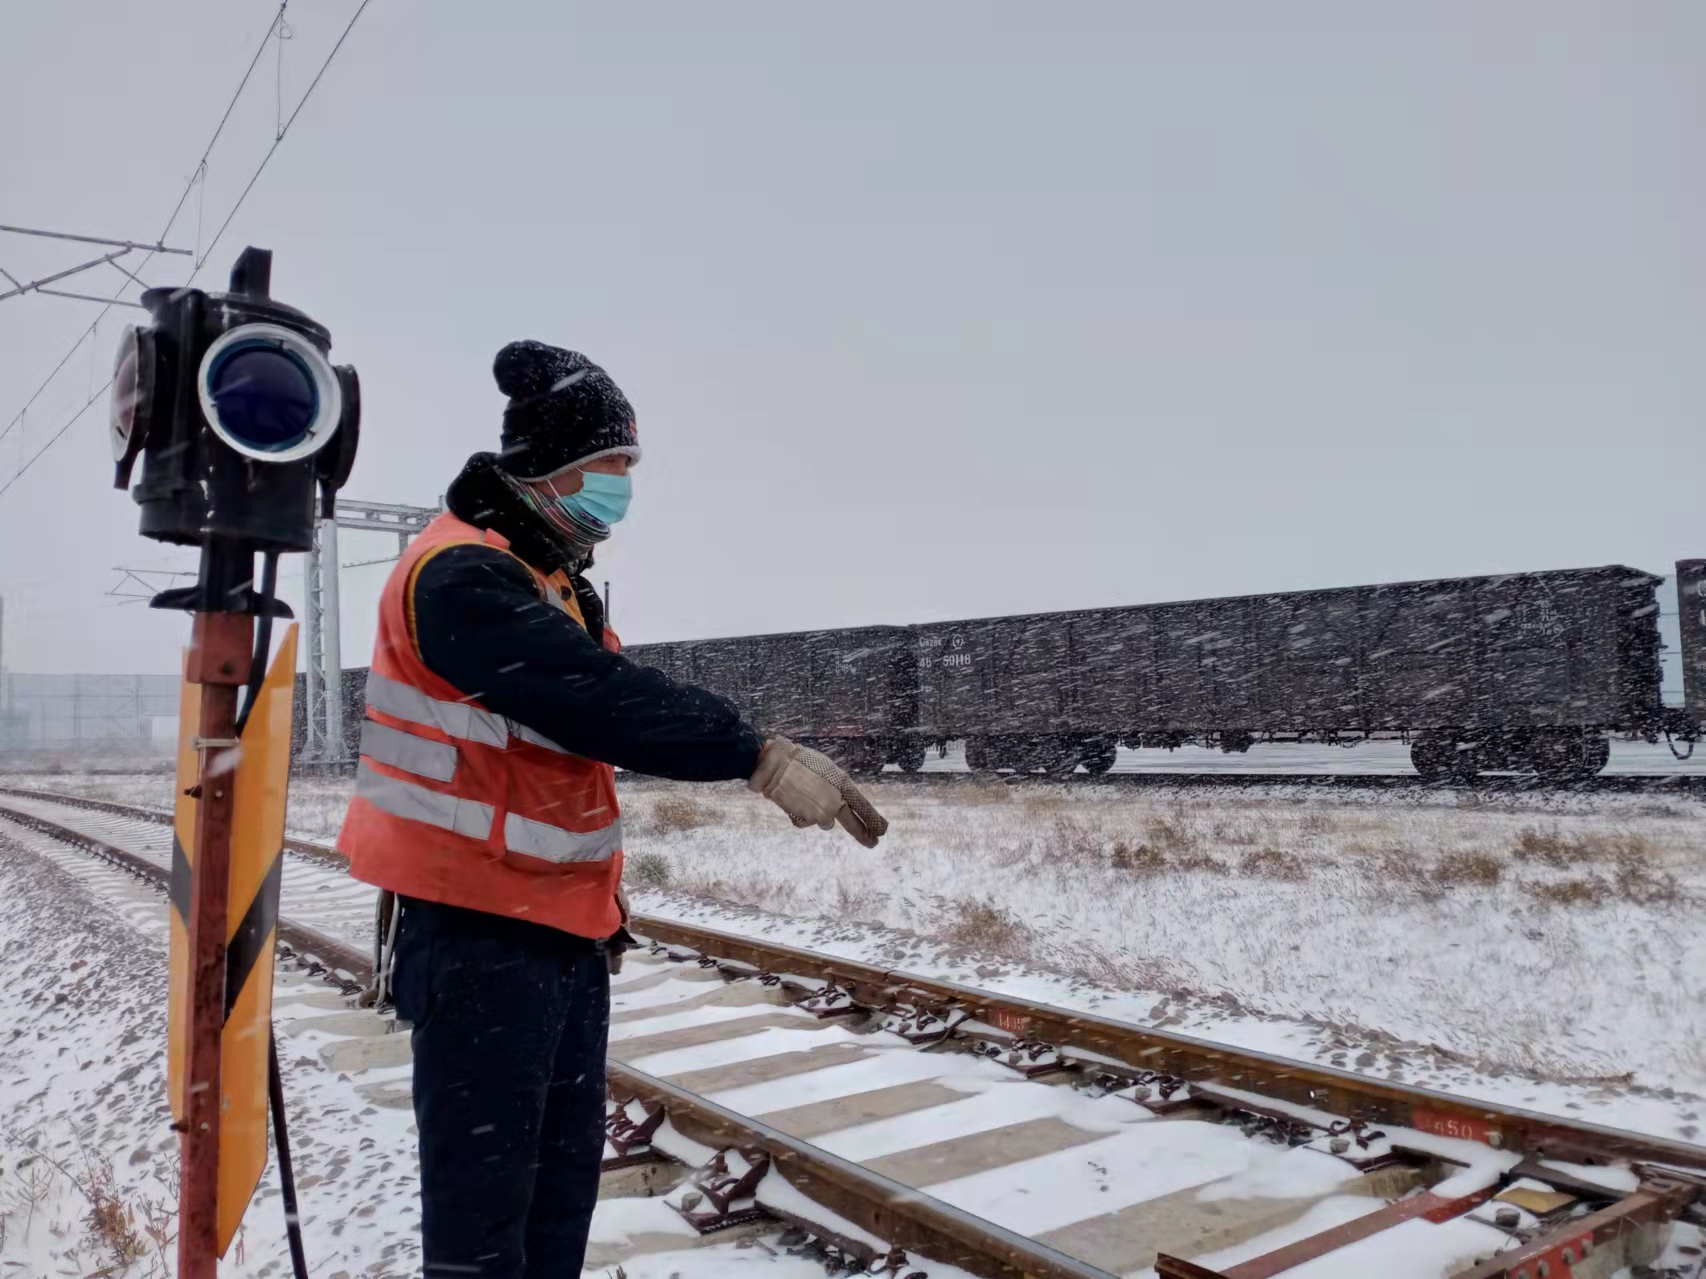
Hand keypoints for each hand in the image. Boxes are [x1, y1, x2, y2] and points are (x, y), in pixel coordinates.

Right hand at [748, 737, 888, 848]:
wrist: (774, 765)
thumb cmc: (800, 761)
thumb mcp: (827, 770)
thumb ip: (837, 788)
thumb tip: (841, 802)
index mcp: (843, 785)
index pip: (864, 807)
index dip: (874, 820)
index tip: (883, 830)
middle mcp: (835, 802)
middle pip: (853, 824)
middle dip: (864, 835)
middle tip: (873, 843)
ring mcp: (820, 814)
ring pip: (825, 821)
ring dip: (818, 813)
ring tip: (804, 794)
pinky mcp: (804, 821)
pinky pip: (806, 819)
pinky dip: (801, 812)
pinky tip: (793, 798)